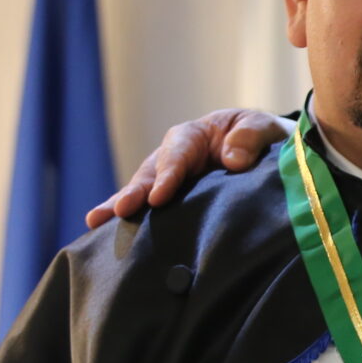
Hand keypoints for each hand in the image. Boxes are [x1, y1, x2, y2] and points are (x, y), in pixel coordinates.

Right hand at [85, 108, 291, 227]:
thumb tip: (234, 159)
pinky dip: (129, 222)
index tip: (159, 197)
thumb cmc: (260, 136)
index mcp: (193, 136)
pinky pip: (148, 211)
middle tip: (120, 211)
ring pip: (142, 194)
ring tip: (96, 223)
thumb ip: (250, 136)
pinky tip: (105, 236)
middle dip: (135, 192)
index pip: (176, 154)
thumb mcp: (262, 126)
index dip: (167, 174)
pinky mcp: (171, 203)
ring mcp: (168, 181)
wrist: (265, 154)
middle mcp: (173, 158)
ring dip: (121, 208)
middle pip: (150, 174)